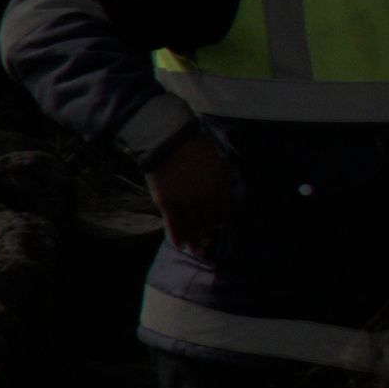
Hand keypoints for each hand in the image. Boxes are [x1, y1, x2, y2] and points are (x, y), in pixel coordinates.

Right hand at [148, 126, 236, 254]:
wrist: (167, 139)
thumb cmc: (192, 145)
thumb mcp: (214, 160)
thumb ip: (218, 178)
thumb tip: (220, 191)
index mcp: (217, 185)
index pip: (221, 212)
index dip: (219, 223)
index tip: (217, 228)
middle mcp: (203, 196)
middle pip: (207, 223)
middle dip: (207, 235)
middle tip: (206, 244)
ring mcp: (184, 200)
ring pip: (191, 227)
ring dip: (193, 240)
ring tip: (194, 249)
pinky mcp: (167, 202)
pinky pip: (173, 224)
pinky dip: (177, 236)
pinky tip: (180, 244)